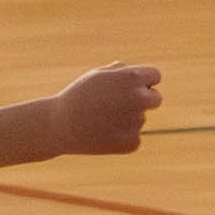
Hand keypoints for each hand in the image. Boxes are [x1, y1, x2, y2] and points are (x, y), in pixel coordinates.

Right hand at [43, 63, 162, 157]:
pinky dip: (121, 136)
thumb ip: (121, 72)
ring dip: (126, 119)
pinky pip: (134, 136)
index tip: (135, 85)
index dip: (144, 81)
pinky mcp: (133, 142)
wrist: (59, 125)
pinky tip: (103, 133)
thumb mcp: (97, 76)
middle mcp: (139, 99)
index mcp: (132, 78)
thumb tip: (139, 74)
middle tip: (120, 105)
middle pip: (156, 98)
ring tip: (100, 120)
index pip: (155, 75)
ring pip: (141, 118)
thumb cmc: (78, 96)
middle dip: (144, 100)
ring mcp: (137, 122)